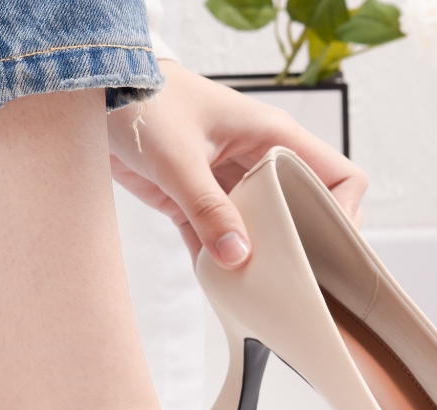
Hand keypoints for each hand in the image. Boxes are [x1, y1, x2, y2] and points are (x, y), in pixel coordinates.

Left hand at [107, 62, 366, 267]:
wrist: (91, 91)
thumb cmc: (141, 98)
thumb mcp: (179, 158)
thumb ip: (208, 210)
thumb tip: (238, 258)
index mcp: (273, 137)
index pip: (339, 177)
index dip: (345, 214)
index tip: (331, 250)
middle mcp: (259, 161)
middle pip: (302, 212)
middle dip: (299, 248)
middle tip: (294, 281)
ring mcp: (228, 183)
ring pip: (259, 230)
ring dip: (256, 260)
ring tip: (255, 292)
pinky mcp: (195, 200)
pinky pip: (217, 239)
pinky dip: (216, 262)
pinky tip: (217, 285)